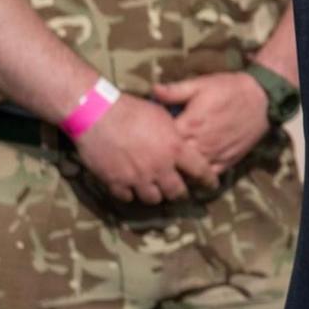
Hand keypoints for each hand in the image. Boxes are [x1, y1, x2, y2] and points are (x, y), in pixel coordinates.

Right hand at [73, 94, 210, 203]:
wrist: (97, 114)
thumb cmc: (132, 109)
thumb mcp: (163, 116)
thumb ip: (175, 133)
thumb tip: (184, 139)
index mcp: (175, 149)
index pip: (200, 171)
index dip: (208, 180)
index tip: (211, 185)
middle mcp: (159, 167)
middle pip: (176, 192)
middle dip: (180, 193)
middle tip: (180, 192)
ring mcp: (137, 177)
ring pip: (153, 199)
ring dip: (156, 196)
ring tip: (156, 191)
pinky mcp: (115, 182)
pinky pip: (127, 197)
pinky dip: (131, 194)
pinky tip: (131, 190)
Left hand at [154, 71, 271, 183]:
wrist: (262, 98)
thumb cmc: (229, 89)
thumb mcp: (201, 84)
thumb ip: (175, 90)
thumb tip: (152, 90)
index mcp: (190, 125)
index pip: (162, 140)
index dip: (152, 141)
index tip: (145, 140)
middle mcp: (201, 144)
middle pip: (173, 160)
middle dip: (162, 160)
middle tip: (152, 159)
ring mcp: (215, 155)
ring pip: (189, 172)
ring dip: (178, 172)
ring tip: (167, 171)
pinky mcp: (227, 161)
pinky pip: (208, 177)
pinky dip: (197, 179)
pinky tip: (190, 176)